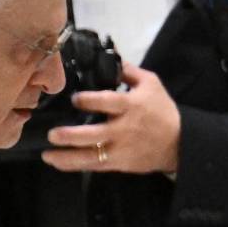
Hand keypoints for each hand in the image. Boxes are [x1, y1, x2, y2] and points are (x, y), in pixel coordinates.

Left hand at [43, 62, 180, 173]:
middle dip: (71, 136)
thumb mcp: (152, 84)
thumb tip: (108, 59)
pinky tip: (58, 162)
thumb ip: (128, 72)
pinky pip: (95, 166)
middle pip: (94, 134)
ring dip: (67, 157)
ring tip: (47, 154)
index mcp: (131, 106)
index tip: (74, 99)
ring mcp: (121, 149)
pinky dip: (75, 166)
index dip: (88, 101)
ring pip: (91, 156)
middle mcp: (124, 129)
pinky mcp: (120, 163)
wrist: (180, 143)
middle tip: (53, 134)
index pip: (107, 102)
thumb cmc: (163, 111)